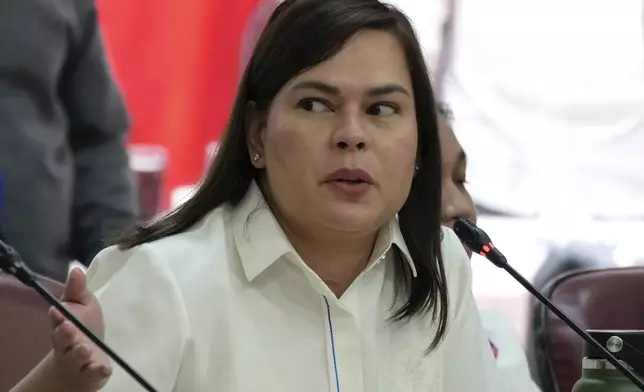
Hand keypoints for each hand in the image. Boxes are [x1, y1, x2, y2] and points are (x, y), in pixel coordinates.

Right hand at [48, 268, 110, 390]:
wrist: (83, 362)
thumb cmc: (83, 328)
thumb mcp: (82, 305)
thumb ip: (77, 290)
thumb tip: (76, 269)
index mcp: (62, 325)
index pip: (57, 320)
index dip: (57, 316)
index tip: (58, 311)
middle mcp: (66, 344)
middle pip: (62, 340)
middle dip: (64, 334)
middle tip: (68, 327)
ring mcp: (77, 360)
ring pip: (75, 358)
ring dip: (79, 353)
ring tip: (84, 349)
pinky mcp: (90, 373)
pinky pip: (93, 373)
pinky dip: (97, 372)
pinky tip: (104, 369)